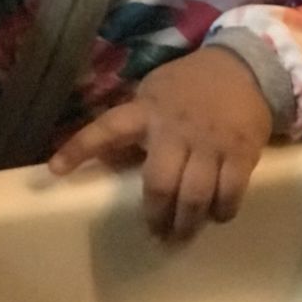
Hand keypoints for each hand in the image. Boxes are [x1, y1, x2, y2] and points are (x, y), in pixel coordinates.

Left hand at [48, 47, 271, 240]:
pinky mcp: (241, 151)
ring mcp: (210, 141)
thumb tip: (104, 158)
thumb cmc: (191, 85)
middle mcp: (176, 127)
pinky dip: (221, 212)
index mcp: (148, 109)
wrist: (245, 67)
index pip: (107, 127)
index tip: (55, 170)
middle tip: (156, 233)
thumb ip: (134, 123)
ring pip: (194, 195)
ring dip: (187, 223)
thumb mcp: (156, 92)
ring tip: (182, 234)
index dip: (80, 147)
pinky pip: (228, 193)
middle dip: (156, 215)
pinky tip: (216, 215)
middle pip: (159, 183)